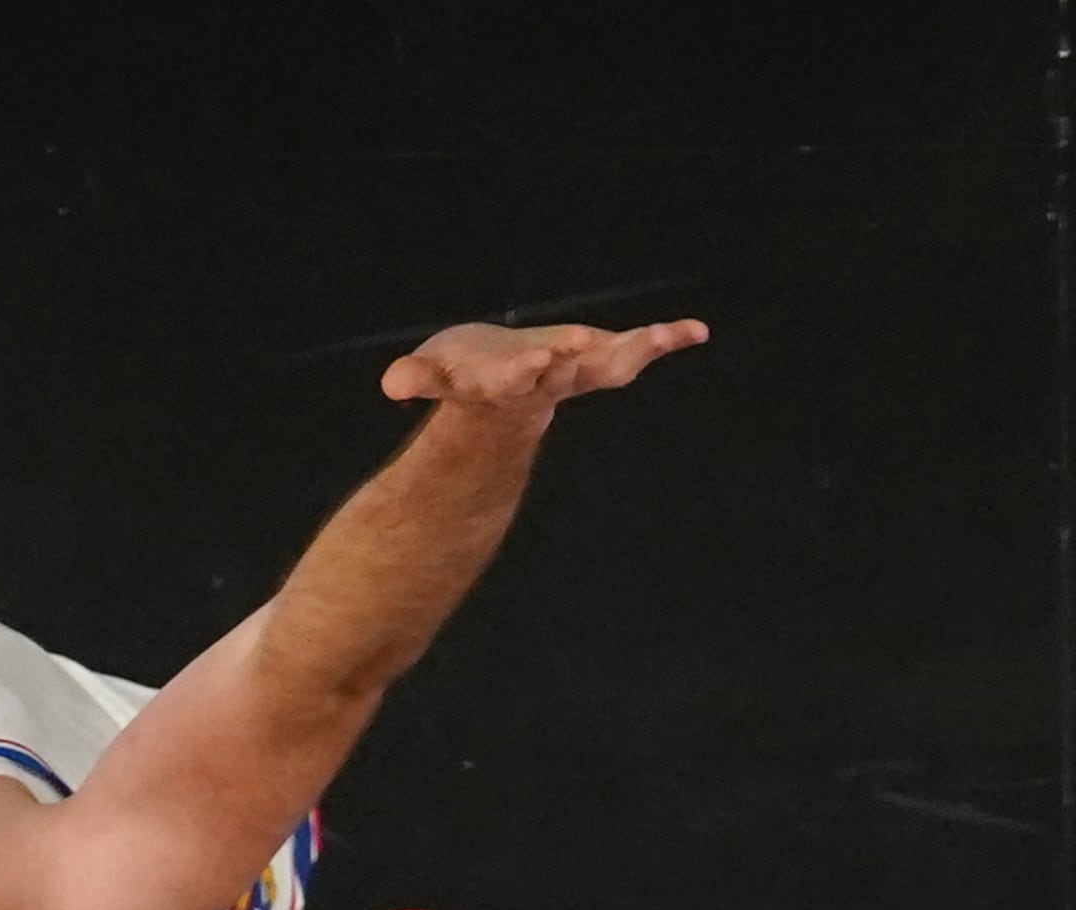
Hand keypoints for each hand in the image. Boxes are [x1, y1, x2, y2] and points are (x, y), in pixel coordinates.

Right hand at [382, 317, 707, 421]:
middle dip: (584, 357)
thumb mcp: (434, 374)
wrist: (498, 398)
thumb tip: (391, 383)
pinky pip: (635, 351)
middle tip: (599, 345)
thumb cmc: (463, 375)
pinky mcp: (597, 358)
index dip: (527, 369)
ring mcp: (576, 372)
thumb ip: (417, 378)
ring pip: (610, 364)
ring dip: (639, 350)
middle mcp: (547, 381)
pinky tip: (698, 331)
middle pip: (570, 372)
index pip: (515, 379)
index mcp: (507, 383)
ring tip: (670, 335)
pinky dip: (664, 341)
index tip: (538, 360)